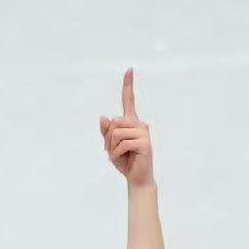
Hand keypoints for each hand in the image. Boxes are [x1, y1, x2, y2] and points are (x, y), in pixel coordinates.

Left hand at [99, 67, 154, 187]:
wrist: (137, 179)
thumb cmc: (126, 162)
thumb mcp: (111, 146)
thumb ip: (106, 132)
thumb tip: (103, 117)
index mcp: (132, 122)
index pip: (129, 100)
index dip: (128, 85)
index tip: (129, 70)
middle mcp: (140, 124)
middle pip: (114, 121)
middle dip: (108, 138)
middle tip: (112, 152)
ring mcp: (144, 133)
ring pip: (117, 132)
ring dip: (112, 147)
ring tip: (117, 156)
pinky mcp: (145, 143)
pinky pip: (122, 144)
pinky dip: (117, 154)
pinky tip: (122, 160)